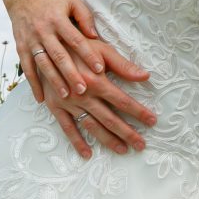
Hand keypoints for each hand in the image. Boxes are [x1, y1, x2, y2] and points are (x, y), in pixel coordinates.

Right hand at [9, 0, 129, 101]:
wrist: (24, 0)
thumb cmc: (55, 4)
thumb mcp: (72, 3)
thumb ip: (85, 17)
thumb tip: (94, 36)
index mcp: (58, 20)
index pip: (75, 39)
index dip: (87, 54)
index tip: (99, 68)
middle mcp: (43, 31)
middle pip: (59, 55)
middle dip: (71, 73)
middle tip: (83, 89)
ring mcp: (31, 41)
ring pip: (43, 64)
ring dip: (54, 81)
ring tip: (66, 96)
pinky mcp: (21, 49)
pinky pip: (27, 69)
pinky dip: (34, 84)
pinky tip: (41, 98)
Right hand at [40, 40, 156, 158]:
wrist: (46, 44)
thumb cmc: (78, 45)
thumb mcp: (102, 50)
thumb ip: (123, 65)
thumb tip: (146, 76)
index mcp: (96, 81)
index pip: (123, 101)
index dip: (139, 112)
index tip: (152, 121)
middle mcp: (83, 96)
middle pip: (110, 118)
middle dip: (127, 133)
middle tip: (141, 145)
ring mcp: (68, 103)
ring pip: (92, 126)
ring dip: (108, 140)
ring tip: (123, 150)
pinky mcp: (55, 107)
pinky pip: (67, 128)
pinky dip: (77, 142)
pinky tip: (87, 154)